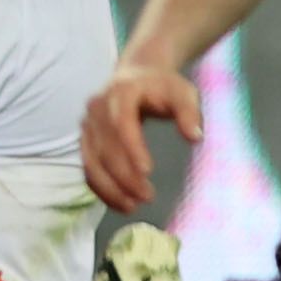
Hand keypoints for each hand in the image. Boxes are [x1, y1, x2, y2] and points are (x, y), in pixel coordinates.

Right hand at [81, 62, 203, 212]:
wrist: (136, 74)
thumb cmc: (162, 87)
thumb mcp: (182, 92)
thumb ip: (189, 113)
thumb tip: (195, 137)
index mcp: (122, 92)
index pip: (122, 122)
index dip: (131, 148)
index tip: (148, 172)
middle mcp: (98, 107)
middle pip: (106, 147)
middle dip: (124, 176)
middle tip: (147, 197)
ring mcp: (88, 124)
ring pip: (92, 161)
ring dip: (110, 188)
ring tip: (132, 206)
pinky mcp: (85, 140)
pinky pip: (88, 167)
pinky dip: (101, 189)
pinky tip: (121, 203)